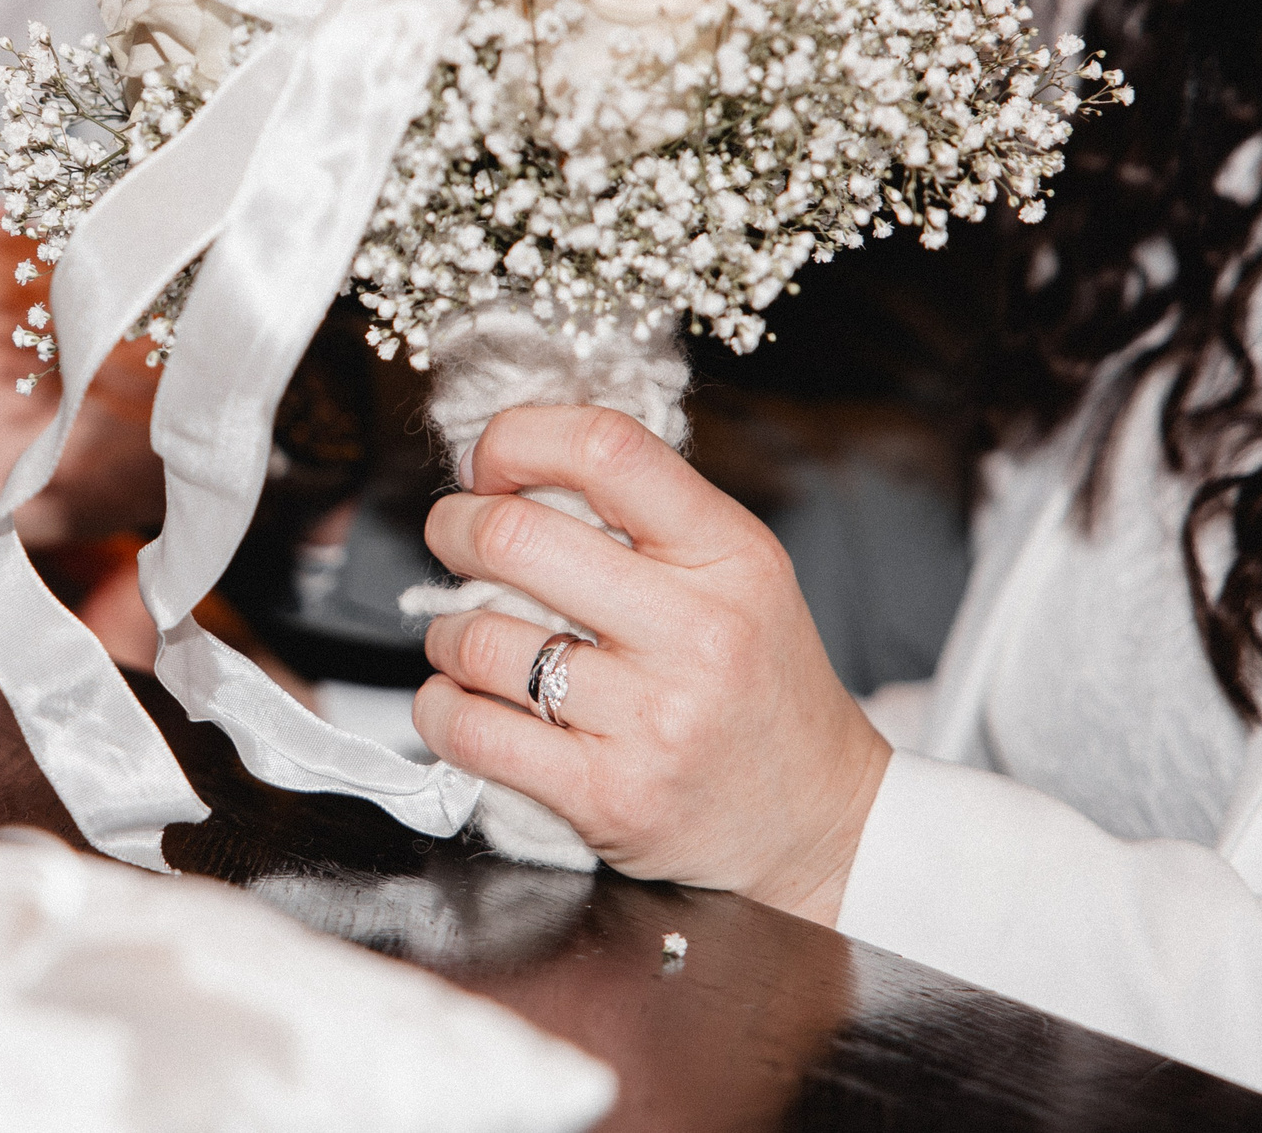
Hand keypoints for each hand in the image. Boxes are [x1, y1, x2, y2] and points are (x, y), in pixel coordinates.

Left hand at [413, 405, 890, 925]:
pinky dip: (440, 709)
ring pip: (479, 639)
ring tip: (467, 636)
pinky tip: (459, 699)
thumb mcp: (739, 573)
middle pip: (515, 537)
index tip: (490, 464)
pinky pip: (473, 732)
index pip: (605, 450)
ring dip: (446, 631)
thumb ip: (644, 516)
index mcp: (730, 555)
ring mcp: (654, 720)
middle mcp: (698, 632)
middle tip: (453, 538)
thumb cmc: (761, 685)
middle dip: (455, 528)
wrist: (820, 821)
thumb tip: (512, 465)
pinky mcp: (610, 797)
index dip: (518, 439)